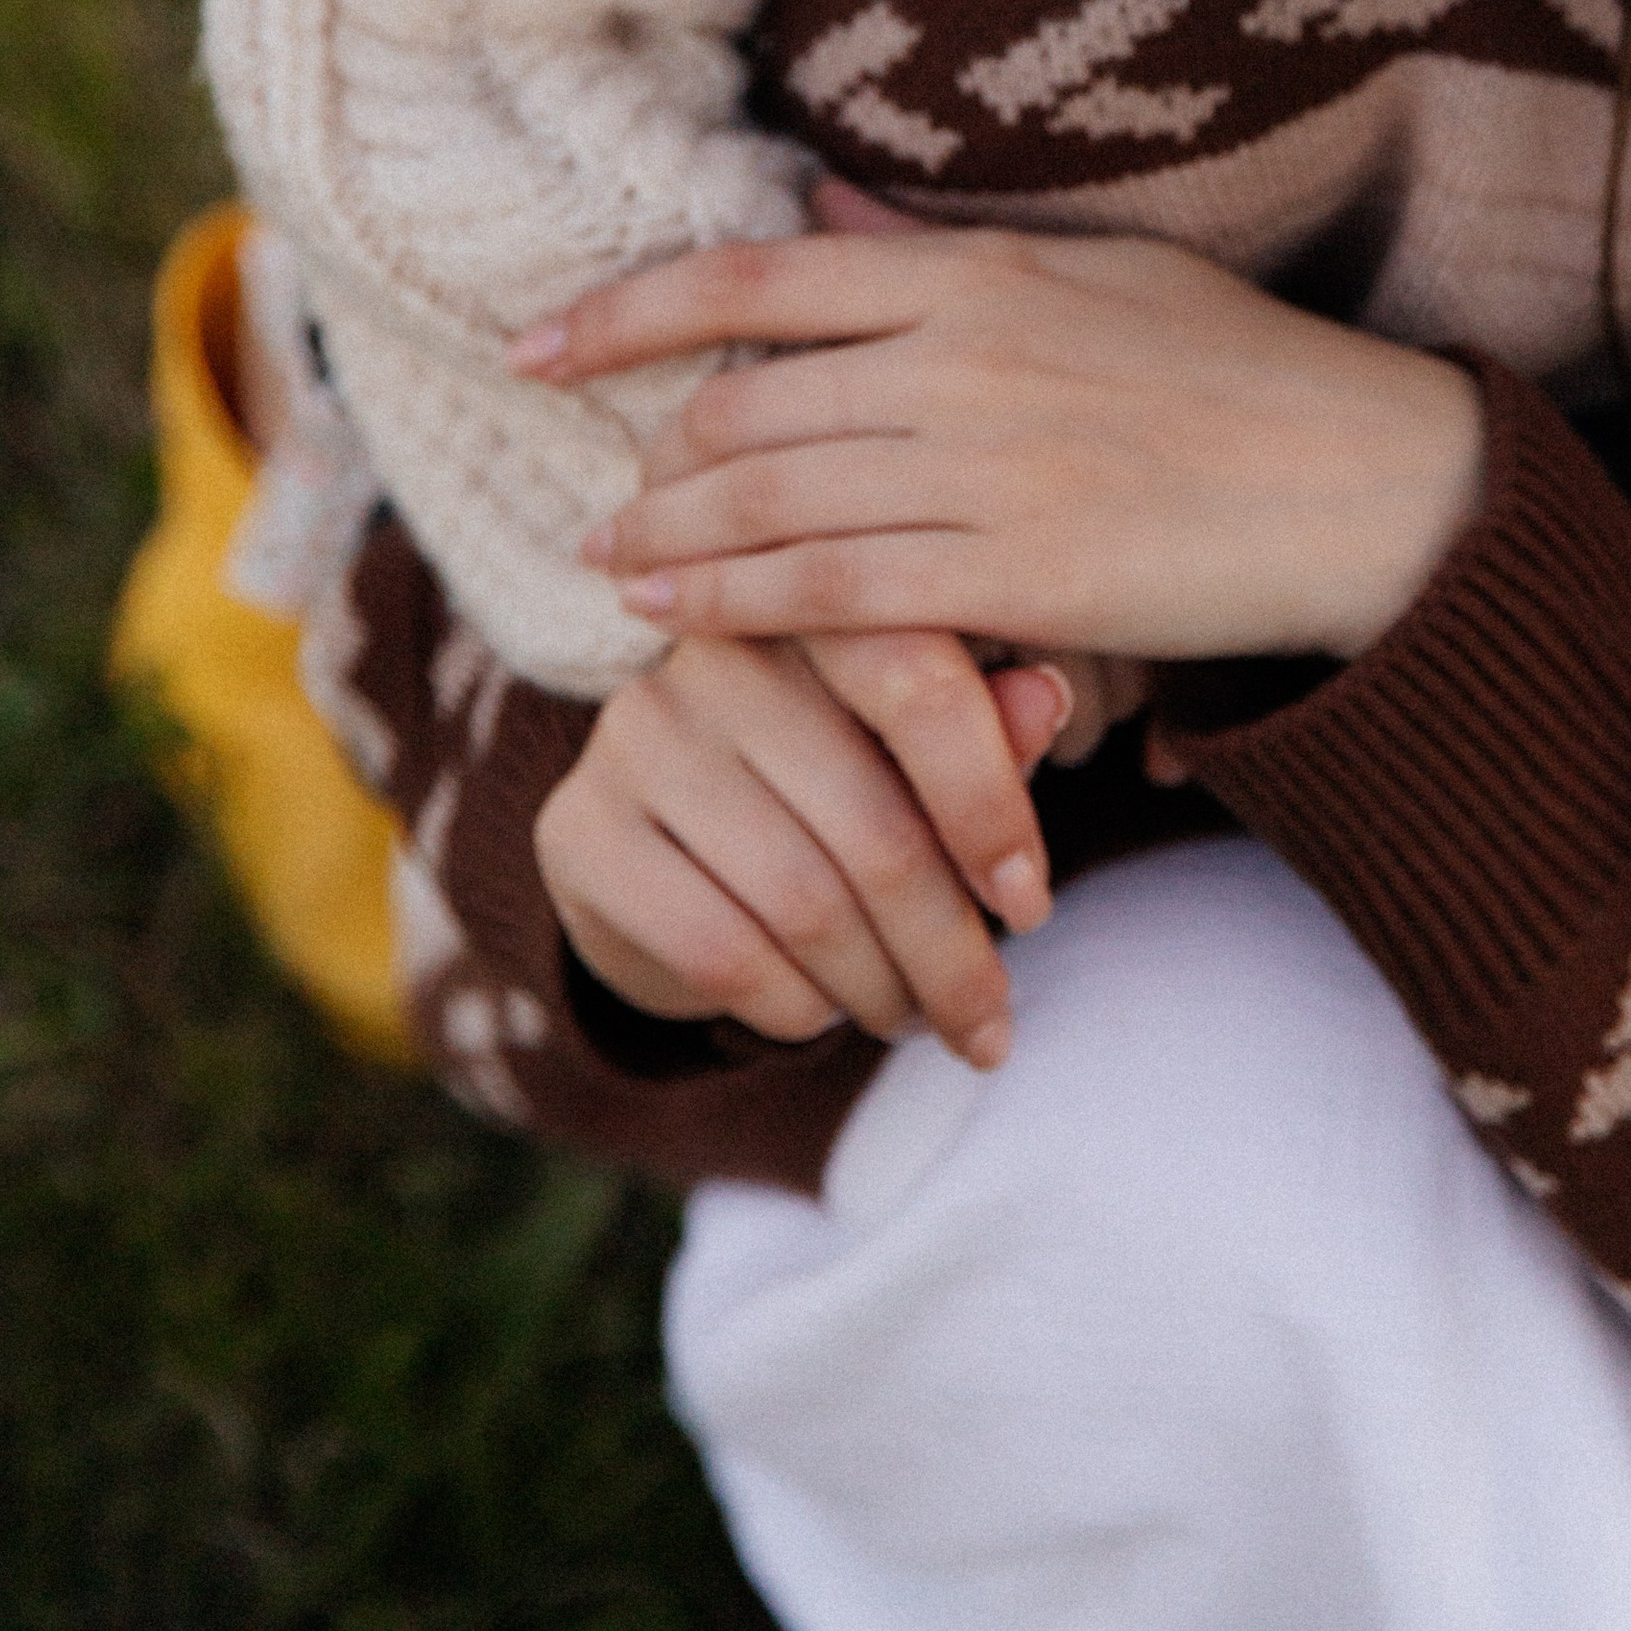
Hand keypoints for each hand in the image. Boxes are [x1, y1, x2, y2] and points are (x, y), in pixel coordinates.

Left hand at [526, 211, 1485, 664]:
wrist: (1364, 479)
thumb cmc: (1241, 369)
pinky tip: (675, 615)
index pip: (754, 278)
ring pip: (768, 496)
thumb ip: (941, 255)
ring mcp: (985, 465)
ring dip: (668, 533)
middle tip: (605, 491)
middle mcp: (962, 356)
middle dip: (651, 451)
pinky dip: (734, 599)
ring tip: (612, 560)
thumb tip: (819, 215)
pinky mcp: (1016, 571)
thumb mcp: (1096, 271)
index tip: (540, 346)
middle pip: (743, 398)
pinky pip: (833, 588)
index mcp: (976, 271)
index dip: (625, 313)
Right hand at [533, 626, 1072, 1067]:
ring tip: (913, 1019)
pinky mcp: (579, 830)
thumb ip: (982, 727)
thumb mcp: (916, 752)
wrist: (666, 855)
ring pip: (804, 902)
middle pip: (872, 825)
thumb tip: (1052, 696)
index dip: (990, 808)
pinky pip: (719, 950)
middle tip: (986, 1023)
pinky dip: (793, 1008)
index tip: (1033, 906)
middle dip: (949, 949)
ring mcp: (635, 736)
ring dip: (878, 989)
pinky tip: (819, 1015)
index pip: (919, 686)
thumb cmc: (830, 788)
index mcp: (813, 606)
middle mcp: (715, 651)